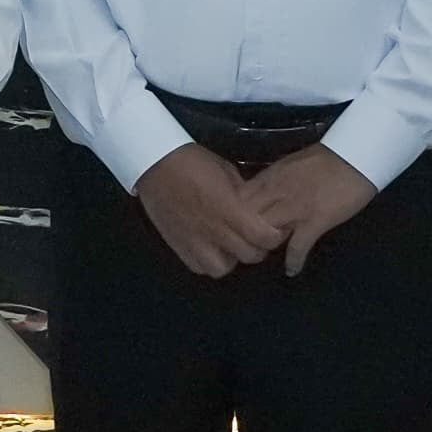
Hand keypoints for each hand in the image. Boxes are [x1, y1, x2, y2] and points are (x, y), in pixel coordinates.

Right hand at [135, 142, 280, 279]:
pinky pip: (199, 267)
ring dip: (231, 259)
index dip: (275, 237)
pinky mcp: (178, 246)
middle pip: (248, 256)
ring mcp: (195, 242)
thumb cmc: (194, 162)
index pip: (263, 238)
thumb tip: (253, 208)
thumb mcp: (228, 172)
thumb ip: (243, 195)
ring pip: (223, 269)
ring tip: (229, 246)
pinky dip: (207, 262)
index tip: (276, 230)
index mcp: (230, 210)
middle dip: (257, 248)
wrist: (155, 163)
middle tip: (255, 237)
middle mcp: (215, 231)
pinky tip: (209, 248)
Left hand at [246, 145, 378, 277]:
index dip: (235, 214)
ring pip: (265, 232)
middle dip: (245, 232)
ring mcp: (295, 207)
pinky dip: (293, 261)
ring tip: (268, 253)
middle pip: (247, 217)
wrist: (357, 156)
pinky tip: (292, 270)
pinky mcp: (315, 221)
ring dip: (265, 245)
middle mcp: (277, 191)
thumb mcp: (291, 164)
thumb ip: (274, 181)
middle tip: (250, 243)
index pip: (240, 198)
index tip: (237, 225)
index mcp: (271, 176)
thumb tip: (262, 197)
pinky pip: (297, 246)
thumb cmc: (327, 158)